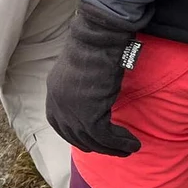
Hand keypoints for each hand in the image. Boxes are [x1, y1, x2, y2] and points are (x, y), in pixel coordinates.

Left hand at [45, 2, 141, 154]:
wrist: (99, 37)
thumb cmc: (95, 46)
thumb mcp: (82, 72)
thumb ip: (81, 90)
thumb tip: (94, 101)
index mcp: (54, 92)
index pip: (59, 125)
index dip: (76, 137)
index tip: (91, 143)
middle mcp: (58, 103)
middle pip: (75, 136)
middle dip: (96, 146)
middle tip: (115, 150)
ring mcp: (71, 110)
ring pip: (92, 139)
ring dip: (112, 148)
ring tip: (129, 149)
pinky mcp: (88, 114)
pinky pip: (105, 136)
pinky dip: (120, 142)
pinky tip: (133, 143)